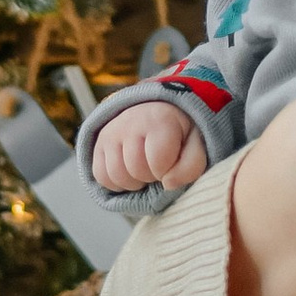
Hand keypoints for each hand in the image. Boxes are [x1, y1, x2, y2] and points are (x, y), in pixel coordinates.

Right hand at [89, 100, 207, 196]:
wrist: (156, 111)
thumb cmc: (179, 133)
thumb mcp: (196, 145)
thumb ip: (192, 166)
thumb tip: (168, 183)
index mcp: (160, 120)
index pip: (158, 162)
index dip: (168, 172)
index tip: (172, 163)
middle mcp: (131, 122)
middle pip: (136, 170)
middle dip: (150, 176)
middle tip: (158, 166)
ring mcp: (112, 131)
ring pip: (116, 175)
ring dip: (133, 182)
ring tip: (144, 170)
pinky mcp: (99, 142)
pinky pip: (100, 176)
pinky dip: (116, 182)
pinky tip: (130, 172)